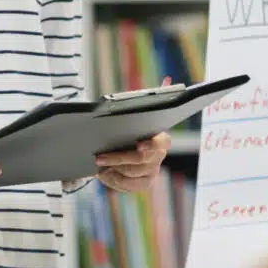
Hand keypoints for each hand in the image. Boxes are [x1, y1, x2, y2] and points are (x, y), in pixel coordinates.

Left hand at [94, 77, 174, 193]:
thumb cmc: (132, 126)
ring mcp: (152, 171)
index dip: (151, 145)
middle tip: (99, 157)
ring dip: (115, 171)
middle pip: (141, 162)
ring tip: (99, 165)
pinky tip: (104, 175)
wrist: (126, 146)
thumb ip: (152, 98)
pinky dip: (115, 182)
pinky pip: (130, 187)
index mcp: (161, 139)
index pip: (161, 143)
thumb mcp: (137, 112)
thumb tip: (168, 80)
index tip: (139, 145)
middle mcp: (160, 157)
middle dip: (119, 158)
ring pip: (134, 175)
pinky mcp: (143, 183)